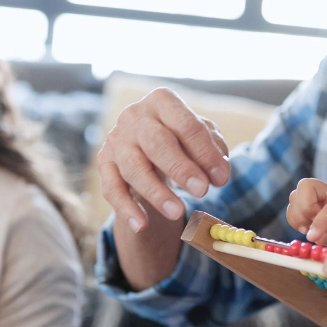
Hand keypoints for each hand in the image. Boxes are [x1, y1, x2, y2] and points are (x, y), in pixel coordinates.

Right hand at [96, 88, 230, 231]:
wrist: (147, 144)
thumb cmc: (180, 138)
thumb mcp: (200, 136)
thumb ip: (213, 149)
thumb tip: (218, 174)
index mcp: (162, 101)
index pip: (186, 125)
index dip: (205, 153)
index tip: (221, 178)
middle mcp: (135, 116)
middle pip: (157, 142)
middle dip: (181, 168)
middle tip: (201, 190)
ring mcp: (116, 139)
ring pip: (133, 168)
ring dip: (156, 192)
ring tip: (177, 212)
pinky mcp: (105, 163)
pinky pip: (112, 188)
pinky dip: (126, 208)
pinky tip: (142, 225)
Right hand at [286, 179, 326, 246]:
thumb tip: (316, 238)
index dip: (320, 222)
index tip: (312, 238)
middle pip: (305, 186)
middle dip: (303, 209)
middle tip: (312, 228)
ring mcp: (320, 198)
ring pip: (295, 196)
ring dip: (297, 216)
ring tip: (311, 230)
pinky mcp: (312, 205)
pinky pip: (294, 207)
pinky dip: (295, 220)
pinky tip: (308, 229)